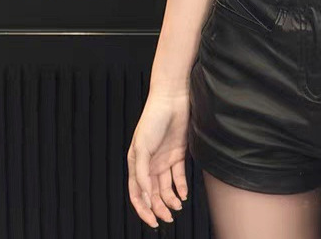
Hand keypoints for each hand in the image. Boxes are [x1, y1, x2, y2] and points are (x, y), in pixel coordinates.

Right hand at [127, 90, 191, 227]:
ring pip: (166, 187)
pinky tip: (184, 194)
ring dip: (171, 199)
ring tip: (177, 207)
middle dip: (159, 208)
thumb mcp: (141, 147)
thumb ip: (142, 172)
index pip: (137, 193)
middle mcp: (150, 165)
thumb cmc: (152, 119)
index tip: (152, 220)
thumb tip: (144, 194)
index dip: (142, 209)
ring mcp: (164, 160)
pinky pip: (179, 175)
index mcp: (136, 164)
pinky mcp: (178, 153)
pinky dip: (181, 186)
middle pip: (153, 193)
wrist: (171, 99)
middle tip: (168, 218)